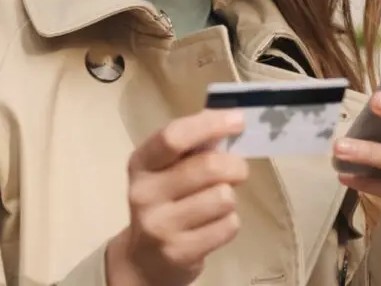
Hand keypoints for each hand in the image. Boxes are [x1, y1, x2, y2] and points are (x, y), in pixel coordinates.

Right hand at [107, 109, 248, 285]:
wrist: (145, 259)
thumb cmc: (166, 200)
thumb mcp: (167, 169)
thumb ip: (193, 146)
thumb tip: (231, 121)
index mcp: (142, 163)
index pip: (174, 137)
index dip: (210, 125)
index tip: (238, 120)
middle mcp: (144, 193)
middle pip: (208, 167)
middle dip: (235, 166)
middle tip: (238, 170)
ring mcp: (160, 226)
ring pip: (223, 197)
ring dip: (229, 197)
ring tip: (217, 202)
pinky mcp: (179, 253)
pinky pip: (228, 226)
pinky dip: (230, 222)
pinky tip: (213, 225)